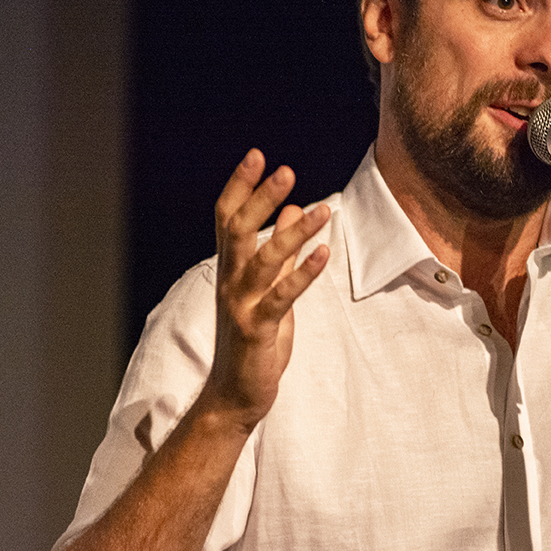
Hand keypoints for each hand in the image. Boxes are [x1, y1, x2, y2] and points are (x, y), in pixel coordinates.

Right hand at [204, 148, 329, 427]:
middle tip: (285, 169)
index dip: (240, 186)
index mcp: (230, 269)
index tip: (257, 156)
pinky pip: (280, 297)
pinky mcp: (257, 330)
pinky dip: (301, 273)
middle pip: (238, 229)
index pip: (227, 218)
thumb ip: (279, 251)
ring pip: (262, 260)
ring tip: (322, 210)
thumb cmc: (252, 340)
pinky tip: (323, 254)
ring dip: (292, 232)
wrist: (234, 395)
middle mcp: (229, 281)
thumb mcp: (268, 288)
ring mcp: (240, 305)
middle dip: (261, 198)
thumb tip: (292, 210)